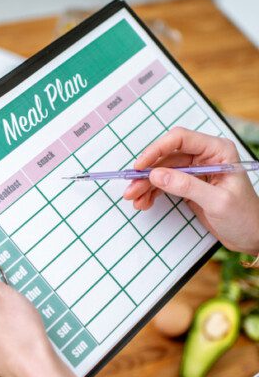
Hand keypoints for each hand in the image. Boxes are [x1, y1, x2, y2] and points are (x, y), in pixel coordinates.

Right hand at [123, 127, 258, 254]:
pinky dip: (152, 193)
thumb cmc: (244, 217)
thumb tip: (156, 175)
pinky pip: (165, 184)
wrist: (251, 236)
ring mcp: (195, 171)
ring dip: (146, 186)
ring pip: (162, 172)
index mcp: (217, 151)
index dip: (156, 150)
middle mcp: (205, 157)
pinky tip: (144, 203)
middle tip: (131, 190)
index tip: (140, 167)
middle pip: (166, 157)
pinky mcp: (188, 185)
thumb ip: (186, 186)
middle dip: (147, 174)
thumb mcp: (216, 201)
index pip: (180, 140)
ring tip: (134, 200)